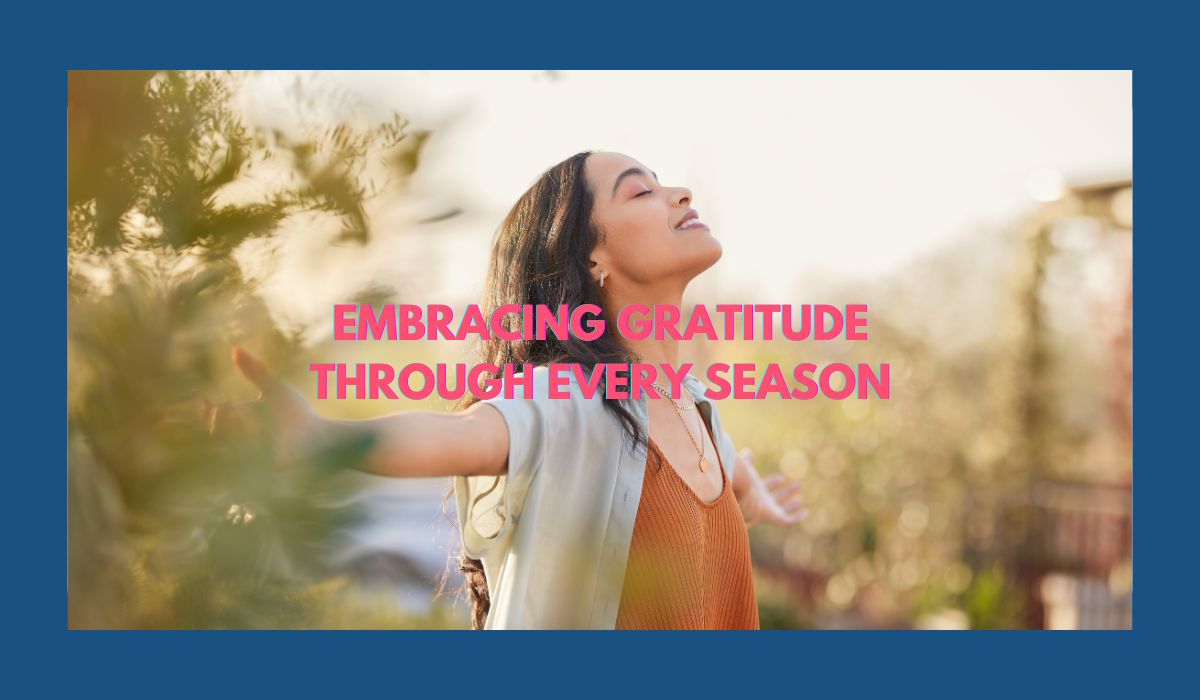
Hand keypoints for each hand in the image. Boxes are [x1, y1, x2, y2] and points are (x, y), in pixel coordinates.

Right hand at [202, 346, 327, 468]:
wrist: (322, 438)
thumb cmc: (298, 415)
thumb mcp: (275, 390)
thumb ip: (255, 371)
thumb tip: (235, 349)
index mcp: (243, 421)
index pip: (216, 417)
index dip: (208, 410)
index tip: (205, 399)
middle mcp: (242, 441)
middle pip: (216, 431)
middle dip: (222, 418)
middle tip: (235, 409)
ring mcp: (250, 458)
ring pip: (226, 447)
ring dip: (237, 431)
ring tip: (252, 422)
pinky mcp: (259, 472)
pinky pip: (242, 463)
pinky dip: (249, 446)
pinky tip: (260, 437)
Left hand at [736, 448, 807, 526]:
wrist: (744, 497)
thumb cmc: (744, 483)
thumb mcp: (747, 469)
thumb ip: (747, 461)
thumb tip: (748, 451)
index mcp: (756, 491)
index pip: (766, 487)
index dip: (774, 482)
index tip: (782, 478)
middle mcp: (763, 502)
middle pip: (776, 498)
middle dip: (787, 492)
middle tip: (798, 485)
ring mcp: (770, 511)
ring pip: (782, 509)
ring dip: (791, 505)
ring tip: (800, 499)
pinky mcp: (776, 518)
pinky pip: (789, 520)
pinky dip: (797, 517)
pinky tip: (805, 512)